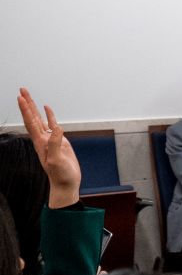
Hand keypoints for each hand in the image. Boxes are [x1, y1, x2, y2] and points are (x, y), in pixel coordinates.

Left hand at [17, 88, 80, 208]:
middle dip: (27, 103)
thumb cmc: (61, 175)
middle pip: (32, 117)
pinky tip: (48, 108)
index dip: (26, 110)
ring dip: (34, 107)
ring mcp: (50, 139)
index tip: (21, 98)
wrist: (66, 184)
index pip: (31, 122)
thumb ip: (55, 144)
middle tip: (22, 90)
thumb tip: (57, 127)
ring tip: (29, 95)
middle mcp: (42, 139)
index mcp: (40, 142)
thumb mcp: (56, 161)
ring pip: (40, 119)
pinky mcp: (59, 141)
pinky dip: (49, 115)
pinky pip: (52, 125)